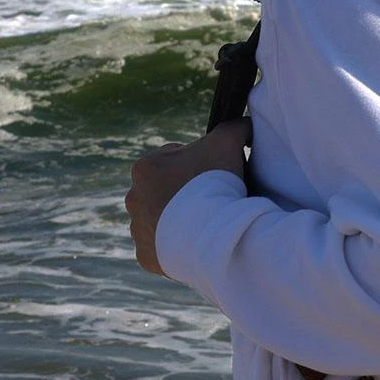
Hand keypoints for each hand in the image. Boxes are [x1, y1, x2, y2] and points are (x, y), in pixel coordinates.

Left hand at [125, 118, 252, 275]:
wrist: (211, 232)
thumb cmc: (215, 183)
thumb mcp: (227, 142)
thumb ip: (234, 127)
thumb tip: (245, 122)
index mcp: (145, 168)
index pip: (174, 160)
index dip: (199, 165)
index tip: (215, 176)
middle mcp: (133, 198)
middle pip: (165, 192)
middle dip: (185, 194)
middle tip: (213, 201)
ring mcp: (137, 230)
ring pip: (160, 221)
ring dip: (179, 221)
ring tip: (206, 225)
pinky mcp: (146, 257)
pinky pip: (160, 250)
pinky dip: (176, 248)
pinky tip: (197, 244)